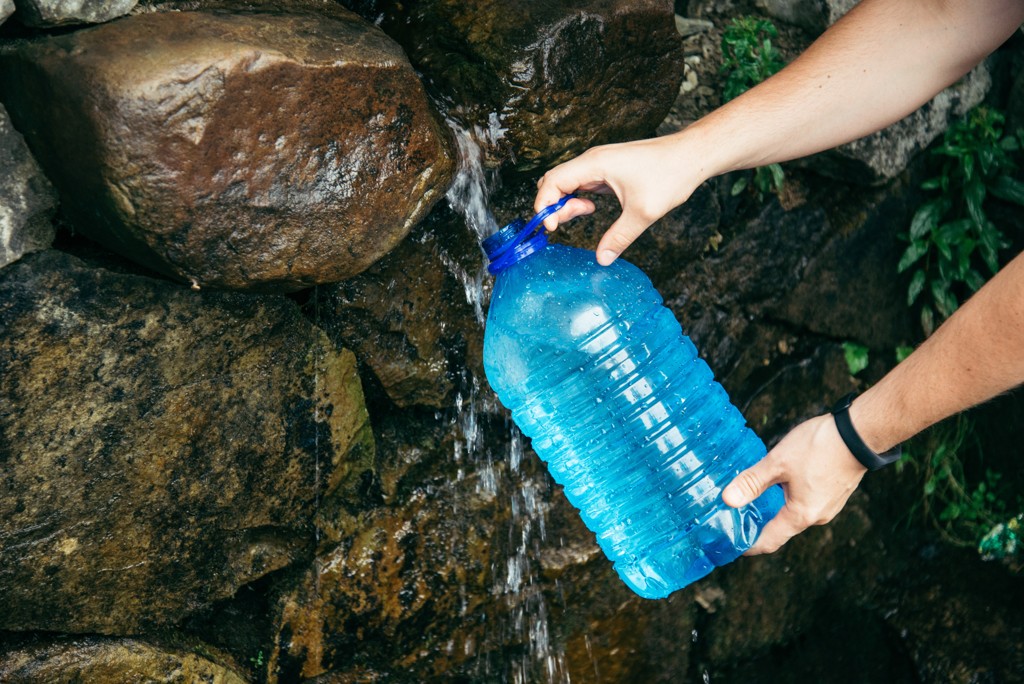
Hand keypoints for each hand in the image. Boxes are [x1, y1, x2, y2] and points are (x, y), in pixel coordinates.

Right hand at [533, 134, 704, 264]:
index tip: (552, 227)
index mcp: (595, 164)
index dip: (545, 205)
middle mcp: (593, 160)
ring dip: (567, 202)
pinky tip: (592, 208)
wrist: (692, 156)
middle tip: (564, 225)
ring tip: (585, 213)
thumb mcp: (642, 213)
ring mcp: (600, 164)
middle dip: (553, 205)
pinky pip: (582, 183)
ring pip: (568, 183)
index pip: (552, 181)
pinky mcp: (608, 170)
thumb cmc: (669, 175)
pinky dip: (579, 198)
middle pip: (554, 180)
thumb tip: (602, 259)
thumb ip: (619, 238)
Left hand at [722, 414, 867, 554]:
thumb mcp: (778, 463)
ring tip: (753, 499)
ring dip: (775, 510)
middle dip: (759, 525)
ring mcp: (829, 506)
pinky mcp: (834, 493)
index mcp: (801, 515)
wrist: (860, 434)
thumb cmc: (819, 447)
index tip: (732, 544)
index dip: (749, 545)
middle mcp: (817, 517)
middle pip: (782, 529)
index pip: (770, 541)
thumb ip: (752, 482)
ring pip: (794, 514)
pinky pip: (806, 503)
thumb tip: (728, 500)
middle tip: (736, 517)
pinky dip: (789, 499)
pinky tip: (778, 485)